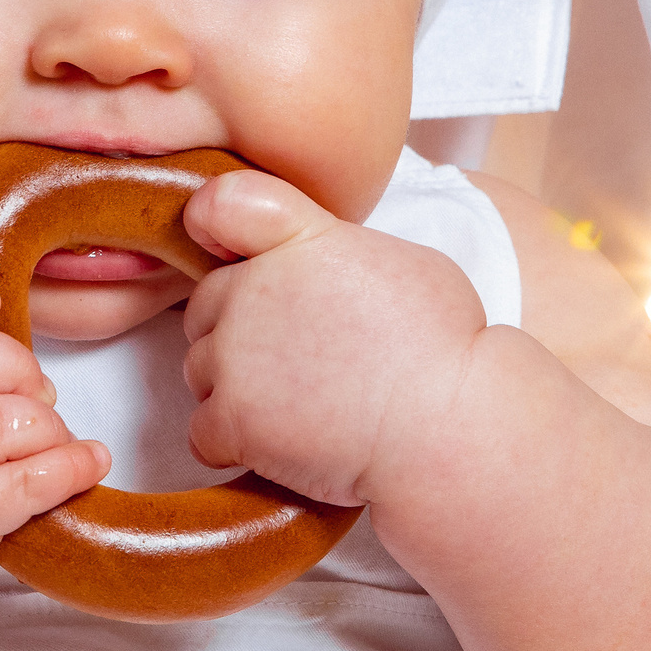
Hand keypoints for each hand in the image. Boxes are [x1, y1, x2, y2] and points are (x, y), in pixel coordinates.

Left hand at [180, 170, 491, 507]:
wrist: (449, 423)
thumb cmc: (442, 346)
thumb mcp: (393, 258)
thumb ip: (328, 250)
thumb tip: (308, 268)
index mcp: (300, 240)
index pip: (221, 206)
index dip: (214, 226)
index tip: (229, 251)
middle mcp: (255, 289)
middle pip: (206, 305)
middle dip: (238, 331)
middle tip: (297, 359)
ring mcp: (237, 355)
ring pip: (201, 370)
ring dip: (236, 388)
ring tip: (301, 403)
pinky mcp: (232, 419)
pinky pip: (204, 433)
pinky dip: (235, 444)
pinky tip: (284, 442)